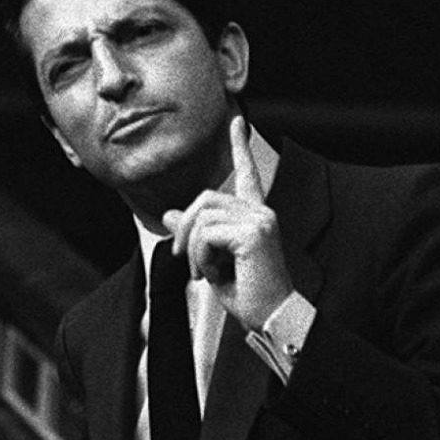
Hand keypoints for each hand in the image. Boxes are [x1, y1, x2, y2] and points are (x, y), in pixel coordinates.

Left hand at [161, 116, 293, 332]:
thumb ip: (196, 234)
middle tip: (184, 259)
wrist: (269, 317)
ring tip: (203, 273)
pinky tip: (211, 274)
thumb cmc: (248, 294)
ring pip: (202, 216)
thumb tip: (170, 213)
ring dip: (193, 249)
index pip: (247, 173)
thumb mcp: (213, 259)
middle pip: (205, 198)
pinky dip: (199, 257)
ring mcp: (260, 219)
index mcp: (256, 215)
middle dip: (185, 227)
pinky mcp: (254, 232)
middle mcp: (261, 211)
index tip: (237, 121)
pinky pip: (207, 233)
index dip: (240, 146)